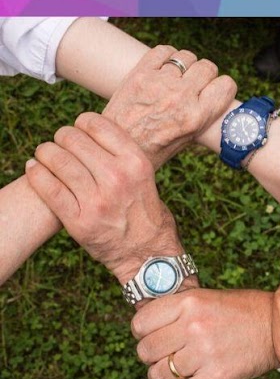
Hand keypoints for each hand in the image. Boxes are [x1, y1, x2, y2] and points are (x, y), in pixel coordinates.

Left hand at [25, 114, 182, 283]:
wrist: (148, 255)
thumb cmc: (144, 212)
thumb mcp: (144, 176)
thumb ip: (120, 155)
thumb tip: (86, 133)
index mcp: (135, 162)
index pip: (96, 124)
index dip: (81, 123)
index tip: (78, 131)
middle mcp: (117, 178)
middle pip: (73, 140)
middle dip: (61, 138)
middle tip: (59, 145)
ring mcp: (97, 201)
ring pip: (58, 161)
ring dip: (45, 153)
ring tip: (43, 155)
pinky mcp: (79, 222)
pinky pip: (48, 189)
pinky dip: (36, 174)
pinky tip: (33, 168)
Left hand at [104, 45, 236, 168]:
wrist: (113, 149)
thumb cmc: (150, 150)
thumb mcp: (185, 141)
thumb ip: (200, 117)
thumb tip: (210, 97)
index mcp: (195, 117)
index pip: (226, 85)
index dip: (222, 87)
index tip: (215, 90)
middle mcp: (180, 97)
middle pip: (207, 67)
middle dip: (203, 75)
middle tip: (193, 85)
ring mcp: (159, 83)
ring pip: (186, 57)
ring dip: (184, 66)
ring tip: (175, 78)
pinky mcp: (140, 73)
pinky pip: (163, 51)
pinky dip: (165, 56)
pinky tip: (162, 69)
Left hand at [132, 289, 273, 378]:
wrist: (277, 328)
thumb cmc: (239, 312)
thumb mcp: (205, 298)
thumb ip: (176, 310)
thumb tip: (142, 327)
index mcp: (189, 302)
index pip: (140, 323)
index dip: (142, 333)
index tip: (151, 337)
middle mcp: (194, 325)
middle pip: (146, 351)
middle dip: (151, 357)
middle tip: (164, 357)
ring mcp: (205, 352)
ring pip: (158, 375)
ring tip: (172, 375)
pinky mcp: (217, 377)